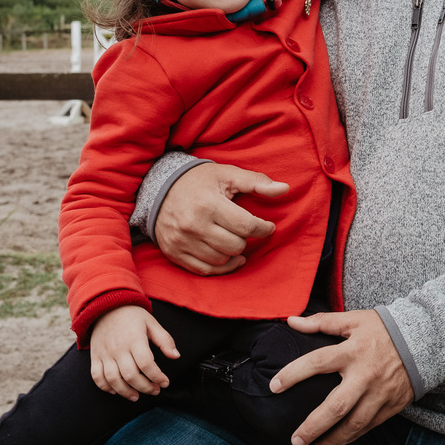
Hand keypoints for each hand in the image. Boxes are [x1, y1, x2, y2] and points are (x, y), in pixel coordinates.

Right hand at [89, 305, 179, 400]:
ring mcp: (105, 353)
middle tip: (155, 391)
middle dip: (145, 387)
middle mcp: (118, 348)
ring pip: (113, 379)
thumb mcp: (152, 323)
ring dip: (125, 392)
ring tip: (137, 396)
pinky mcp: (95, 357)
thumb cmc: (132, 316)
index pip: (147, 364)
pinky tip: (116, 391)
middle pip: (131, 375)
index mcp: (135, 339)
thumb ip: (164, 340)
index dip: (157, 376)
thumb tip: (176, 356)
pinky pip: (97, 376)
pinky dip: (105, 387)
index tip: (165, 383)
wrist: (106, 306)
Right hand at [154, 163, 283, 274]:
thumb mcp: (228, 174)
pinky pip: (204, 270)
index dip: (264, 229)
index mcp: (209, 204)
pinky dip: (220, 267)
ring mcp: (181, 241)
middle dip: (246, 239)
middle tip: (245, 230)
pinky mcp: (174, 253)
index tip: (268, 226)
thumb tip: (284, 188)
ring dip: (234, 252)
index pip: (247, 226)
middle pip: (235, 246)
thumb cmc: (199, 180)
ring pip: (222, 260)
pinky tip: (229, 258)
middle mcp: (193, 225)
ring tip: (235, 239)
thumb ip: (256, 182)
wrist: (159, 188)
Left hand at [269, 310, 412, 444]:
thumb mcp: (354, 319)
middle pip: (336, 406)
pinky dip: (353, 435)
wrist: (424, 338)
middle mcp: (365, 374)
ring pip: (354, 422)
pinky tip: (339, 441)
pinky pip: (370, 425)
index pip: (316, 363)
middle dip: (313, 425)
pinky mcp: (392, 403)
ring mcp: (380, 392)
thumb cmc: (384, 328)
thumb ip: (322, 322)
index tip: (274, 386)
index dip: (293, 374)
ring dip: (333, 438)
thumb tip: (291, 321)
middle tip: (295, 439)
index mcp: (352, 351)